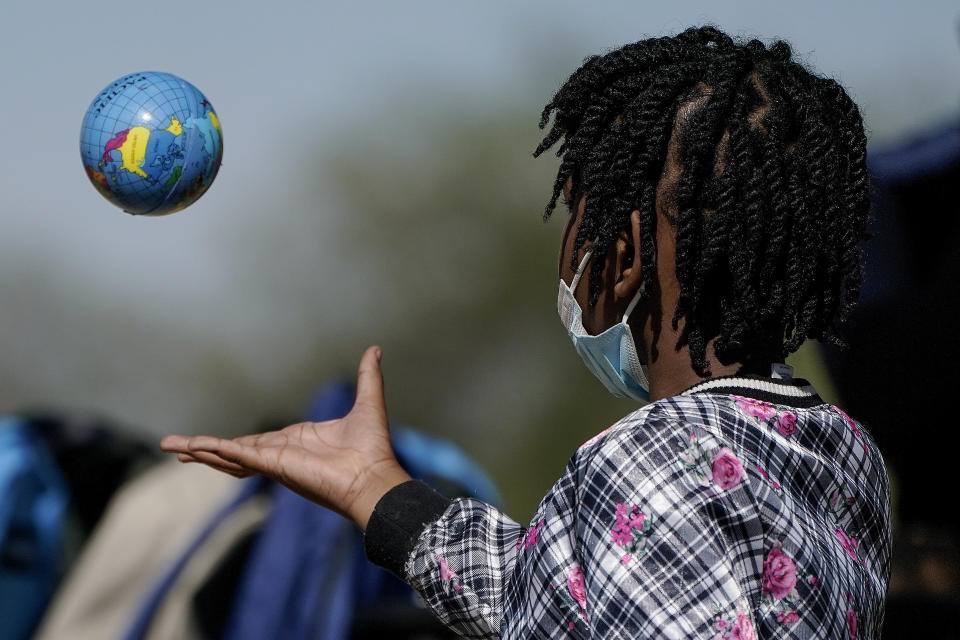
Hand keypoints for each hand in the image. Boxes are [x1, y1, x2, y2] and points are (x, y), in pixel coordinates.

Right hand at [160, 346, 410, 529]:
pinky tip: (193, 446)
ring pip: (229, 455)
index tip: (212, 443)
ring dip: (201, 450)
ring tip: (171, 447)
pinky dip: (216, 451)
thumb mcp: (367, 402)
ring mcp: (275, 461)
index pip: (257, 442)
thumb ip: (367, 376)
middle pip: (234, 451)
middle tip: (176, 447)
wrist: (374, 477)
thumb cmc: (373, 449)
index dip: (233, 443)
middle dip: (205, 449)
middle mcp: (282, 454)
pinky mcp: (274, 465)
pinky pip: (238, 456)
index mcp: (297, 442)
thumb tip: (375, 349)